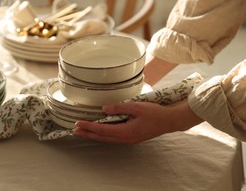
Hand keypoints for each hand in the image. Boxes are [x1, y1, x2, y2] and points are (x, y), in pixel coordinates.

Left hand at [73, 99, 202, 143]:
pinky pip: (113, 137)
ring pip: (107, 138)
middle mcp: (126, 138)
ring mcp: (129, 139)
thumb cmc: (155, 113)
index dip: (89, 126)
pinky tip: (99, 130)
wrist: (170, 120)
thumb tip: (104, 109)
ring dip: (94, 134)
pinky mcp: (132, 136)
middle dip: (88, 133)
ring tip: (83, 131)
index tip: (77, 124)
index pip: (102, 129)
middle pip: (102, 137)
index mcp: (126, 132)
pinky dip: (103, 134)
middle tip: (75, 131)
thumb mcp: (137, 107)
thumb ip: (119, 107)